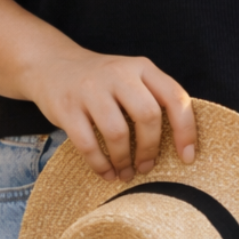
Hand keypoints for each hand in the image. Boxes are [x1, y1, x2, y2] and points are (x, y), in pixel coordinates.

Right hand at [23, 46, 196, 181]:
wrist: (52, 65)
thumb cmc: (102, 82)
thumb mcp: (131, 77)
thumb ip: (154, 98)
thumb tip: (181, 144)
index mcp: (142, 67)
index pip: (175, 97)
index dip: (186, 130)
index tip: (187, 157)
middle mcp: (119, 74)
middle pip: (147, 115)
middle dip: (150, 149)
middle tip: (147, 167)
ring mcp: (91, 89)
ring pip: (117, 132)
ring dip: (124, 160)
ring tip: (126, 173)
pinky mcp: (67, 107)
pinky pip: (88, 143)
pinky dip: (100, 164)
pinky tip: (106, 173)